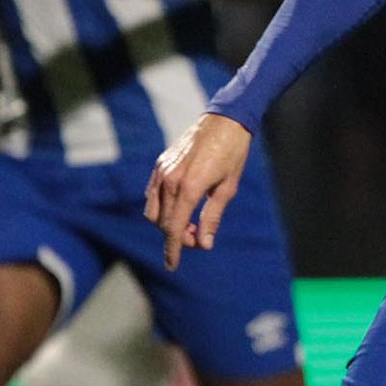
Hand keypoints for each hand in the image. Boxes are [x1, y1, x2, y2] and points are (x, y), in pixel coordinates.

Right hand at [144, 113, 251, 268]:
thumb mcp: (227, 188)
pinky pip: (152, 194)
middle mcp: (170, 180)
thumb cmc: (233, 153)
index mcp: (189, 188)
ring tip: (190, 222)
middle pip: (162, 223)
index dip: (173, 249)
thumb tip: (204, 244)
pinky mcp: (160, 164)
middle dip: (176, 236)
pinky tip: (180, 207)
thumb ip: (212, 217)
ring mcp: (162, 171)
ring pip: (153, 210)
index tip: (173, 265)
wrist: (225, 120)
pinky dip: (161, 207)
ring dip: (167, 223)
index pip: (173, 228)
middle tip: (197, 236)